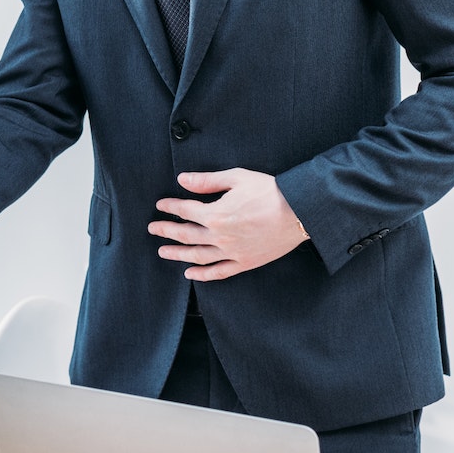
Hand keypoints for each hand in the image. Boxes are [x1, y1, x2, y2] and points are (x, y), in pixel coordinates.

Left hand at [148, 168, 307, 280]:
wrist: (300, 211)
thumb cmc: (270, 191)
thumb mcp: (236, 178)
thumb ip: (207, 181)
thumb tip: (183, 180)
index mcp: (216, 214)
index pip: (185, 210)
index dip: (170, 207)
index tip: (161, 205)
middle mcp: (220, 236)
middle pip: (186, 234)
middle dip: (167, 230)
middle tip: (153, 229)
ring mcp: (232, 252)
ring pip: (198, 256)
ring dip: (178, 254)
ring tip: (163, 251)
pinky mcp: (246, 262)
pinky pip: (219, 272)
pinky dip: (203, 275)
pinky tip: (190, 273)